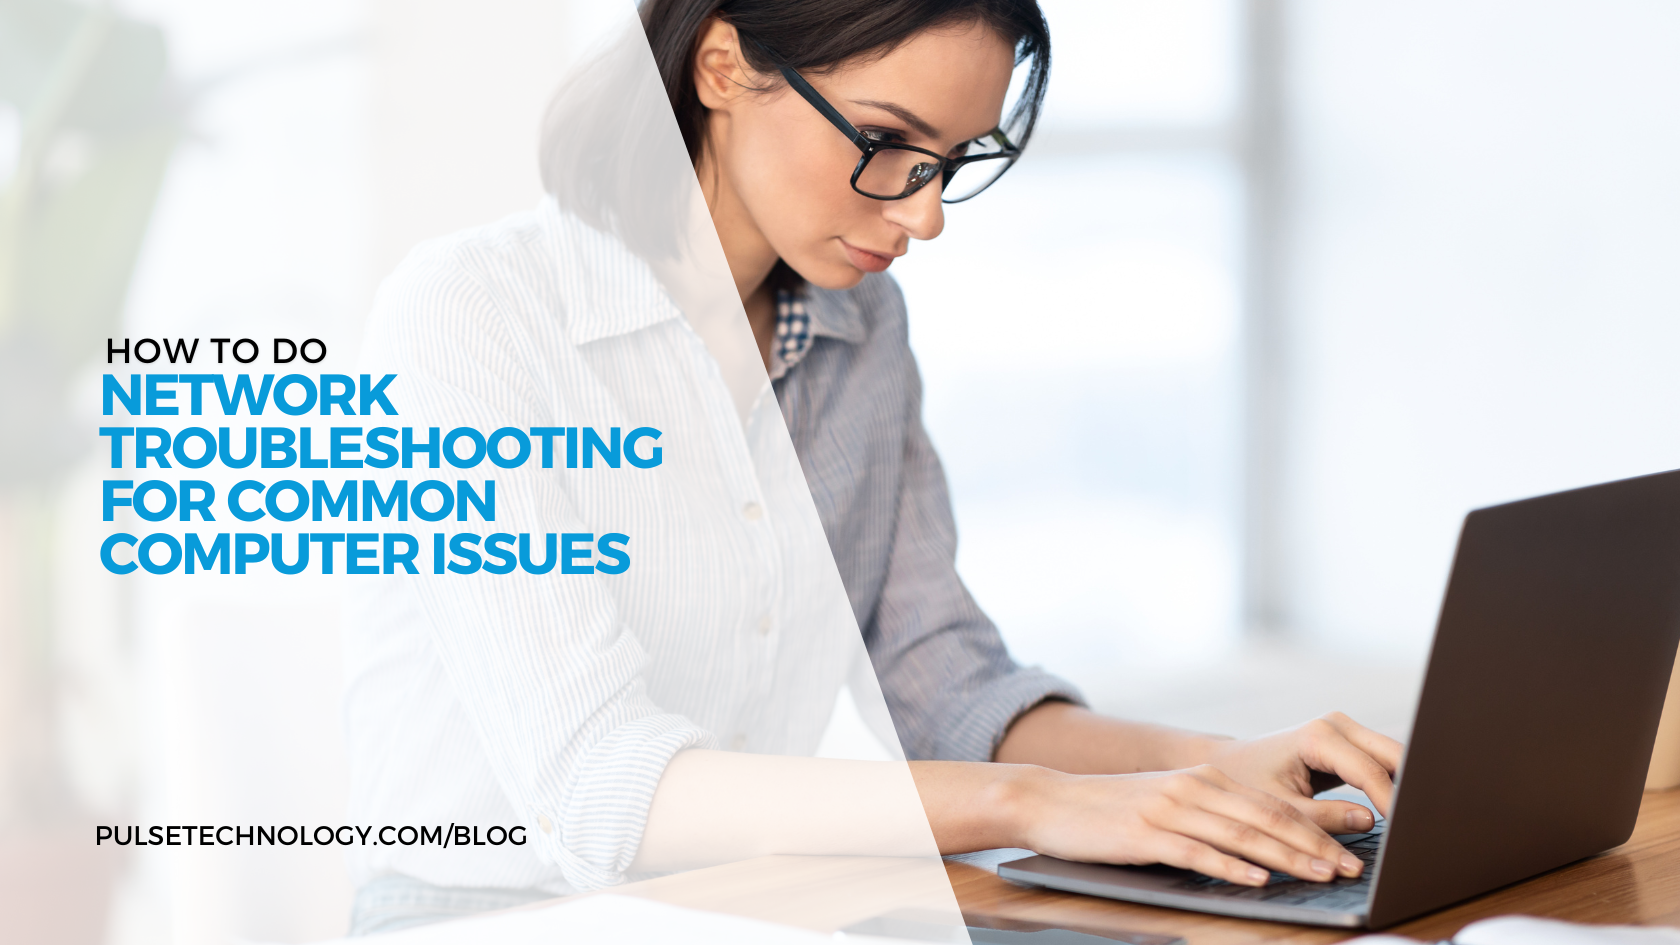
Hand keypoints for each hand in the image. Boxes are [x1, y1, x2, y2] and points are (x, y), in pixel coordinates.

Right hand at [1009, 763, 1365, 885]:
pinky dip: (1232, 868)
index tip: (1352, 849)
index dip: (1318, 828)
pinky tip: (1258, 880)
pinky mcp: (1147, 833)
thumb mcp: (1170, 802)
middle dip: (1316, 846)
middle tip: (1352, 868)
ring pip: (1242, 836)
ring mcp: (1171, 809)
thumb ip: (1213, 815)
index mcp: (1207, 778)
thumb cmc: (1113, 811)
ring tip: (1321, 875)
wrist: (1050, 801)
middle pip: (1268, 819)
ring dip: (1287, 858)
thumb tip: (1263, 846)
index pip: (1275, 805)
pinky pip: (1199, 852)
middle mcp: (1194, 787)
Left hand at [1204, 712, 1403, 834]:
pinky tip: (1405, 812)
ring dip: (1408, 786)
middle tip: (1426, 827)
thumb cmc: (1248, 782)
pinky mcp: (1351, 743)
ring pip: (1394, 758)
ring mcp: (1346, 730)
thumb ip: (1323, 818)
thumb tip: (1371, 822)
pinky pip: (1383, 763)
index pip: (1370, 772)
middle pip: (1394, 756)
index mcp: (1318, 736)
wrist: (1231, 763)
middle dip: (1411, 789)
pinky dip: (1395, 785)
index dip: (1394, 804)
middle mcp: (1337, 726)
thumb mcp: (1280, 807)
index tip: (1409, 835)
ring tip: (1421, 822)